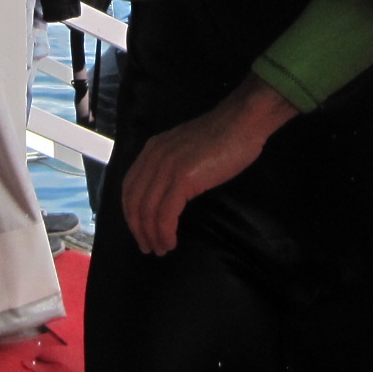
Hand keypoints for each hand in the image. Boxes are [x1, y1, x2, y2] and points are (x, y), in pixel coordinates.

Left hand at [122, 78, 295, 254]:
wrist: (242, 122)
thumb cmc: (224, 136)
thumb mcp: (187, 149)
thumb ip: (173, 165)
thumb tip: (170, 192)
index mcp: (152, 150)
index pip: (129, 187)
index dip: (131, 213)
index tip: (140, 230)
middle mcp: (154, 157)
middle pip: (134, 201)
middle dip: (138, 229)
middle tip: (148, 247)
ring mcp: (167, 167)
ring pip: (147, 211)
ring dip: (151, 235)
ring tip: (161, 249)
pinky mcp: (183, 178)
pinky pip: (165, 214)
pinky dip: (165, 232)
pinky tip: (171, 242)